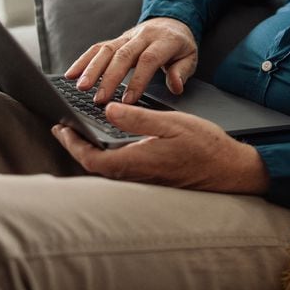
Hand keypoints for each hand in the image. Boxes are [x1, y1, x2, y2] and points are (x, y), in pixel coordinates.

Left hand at [52, 104, 270, 194]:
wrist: (229, 170)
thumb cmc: (205, 147)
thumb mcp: (171, 123)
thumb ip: (138, 118)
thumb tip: (109, 110)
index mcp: (136, 162)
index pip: (92, 158)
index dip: (72, 144)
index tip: (61, 127)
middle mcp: (136, 175)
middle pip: (94, 165)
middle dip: (76, 146)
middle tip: (62, 128)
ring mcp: (143, 180)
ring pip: (106, 168)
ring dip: (89, 151)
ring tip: (80, 132)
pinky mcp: (151, 179)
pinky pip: (120, 169)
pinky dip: (106, 154)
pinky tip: (109, 142)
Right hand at [65, 17, 197, 104]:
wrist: (172, 21)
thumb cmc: (180, 45)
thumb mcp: (190, 57)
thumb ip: (182, 71)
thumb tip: (175, 86)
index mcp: (164, 40)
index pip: (148, 59)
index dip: (137, 79)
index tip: (128, 101)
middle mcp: (143, 36)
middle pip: (123, 55)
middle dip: (109, 78)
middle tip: (99, 99)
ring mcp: (127, 36)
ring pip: (106, 50)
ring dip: (91, 68)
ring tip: (80, 87)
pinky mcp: (116, 39)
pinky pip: (97, 47)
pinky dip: (83, 60)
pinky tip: (70, 74)